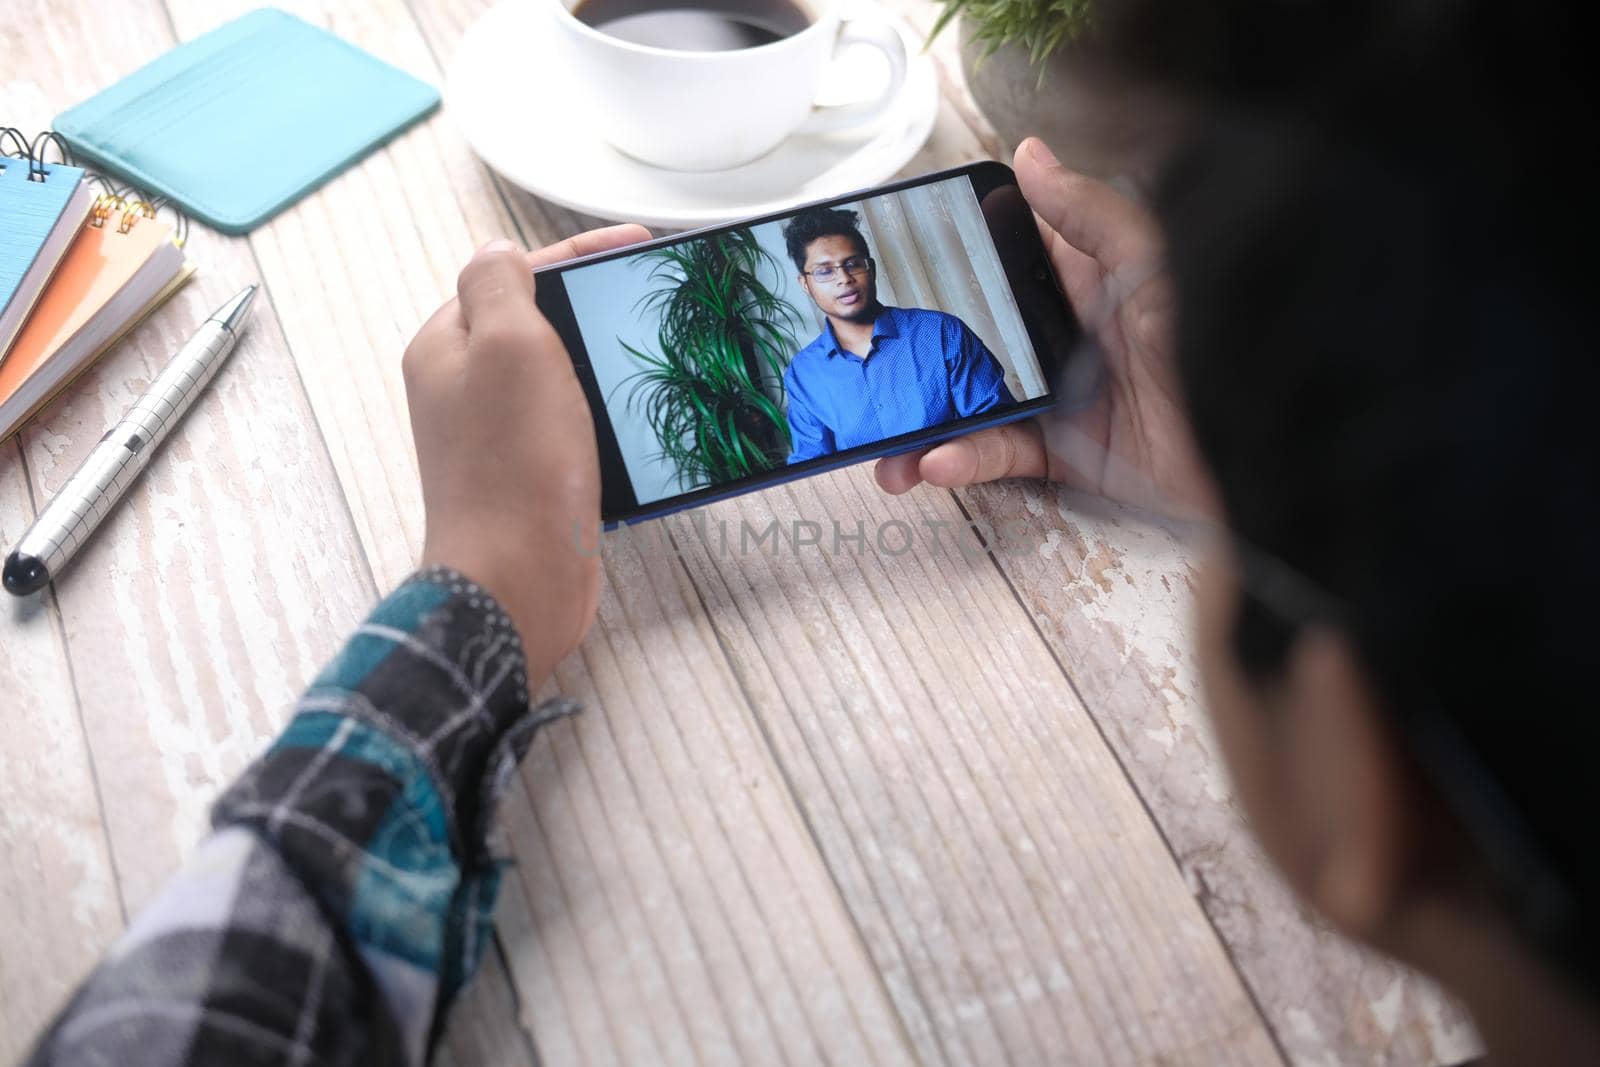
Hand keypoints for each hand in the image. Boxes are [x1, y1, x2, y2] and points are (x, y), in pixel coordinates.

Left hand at [403, 225, 649, 682]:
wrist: (518, 581)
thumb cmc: (514, 464)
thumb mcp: (508, 347)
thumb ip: (499, 284)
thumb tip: (499, 251)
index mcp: (448, 345)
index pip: (513, 274)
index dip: (579, 252)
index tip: (642, 244)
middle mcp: (463, 387)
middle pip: (536, 322)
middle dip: (594, 305)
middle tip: (654, 299)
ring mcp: (495, 435)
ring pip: (557, 376)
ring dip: (604, 361)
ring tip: (656, 354)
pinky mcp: (529, 477)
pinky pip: (570, 426)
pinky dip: (604, 414)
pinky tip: (638, 416)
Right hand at [874, 137, 1215, 518]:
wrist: (1262, 454)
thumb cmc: (1222, 347)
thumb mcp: (1157, 266)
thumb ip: (1092, 214)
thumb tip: (1032, 156)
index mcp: (1093, 283)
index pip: (1014, 258)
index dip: (960, 262)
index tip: (905, 267)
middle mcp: (1071, 338)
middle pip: (978, 339)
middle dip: (924, 357)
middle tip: (875, 365)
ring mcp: (1065, 399)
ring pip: (976, 404)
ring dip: (926, 424)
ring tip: (888, 445)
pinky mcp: (1069, 457)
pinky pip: (1003, 455)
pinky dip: (965, 460)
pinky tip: (936, 461)